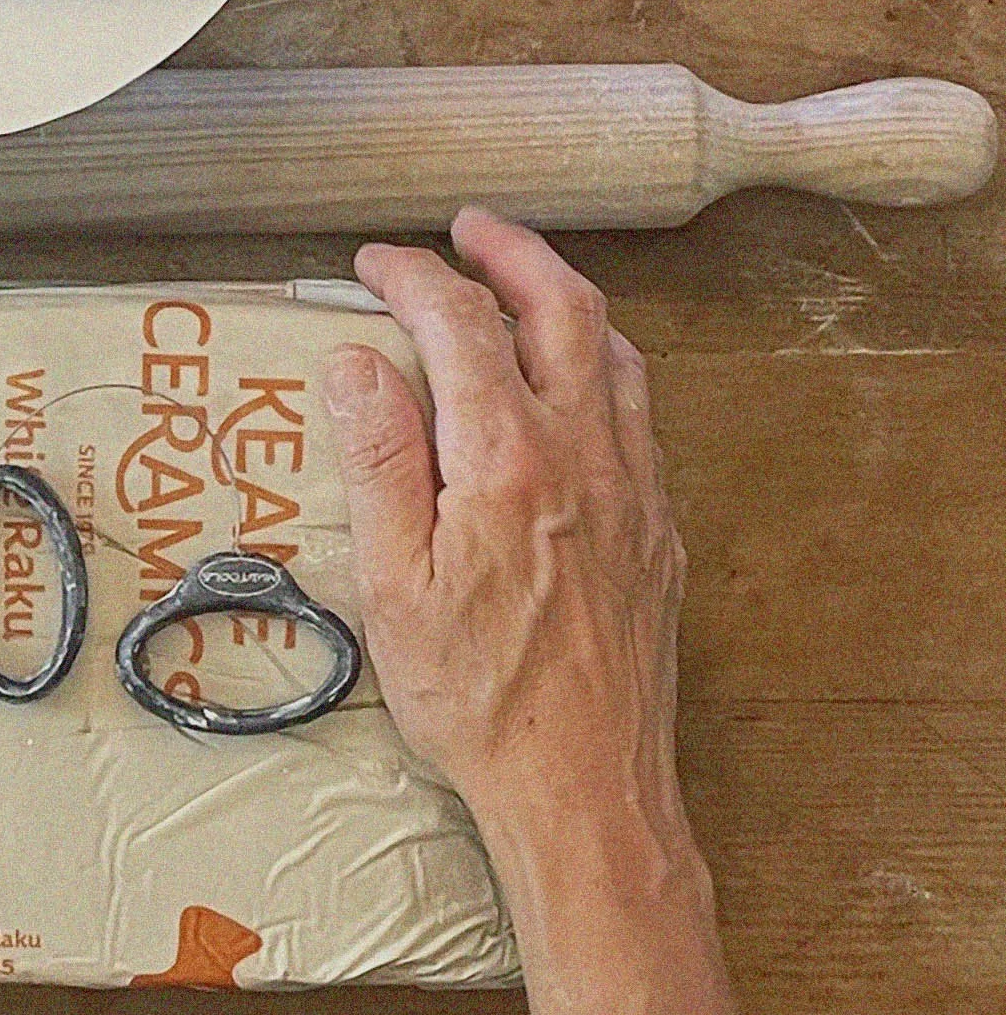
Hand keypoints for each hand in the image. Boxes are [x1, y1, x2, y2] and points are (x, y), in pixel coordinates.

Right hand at [323, 208, 687, 843]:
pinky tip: (576, 383)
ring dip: (566, 298)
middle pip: (560, 307)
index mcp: (505, 460)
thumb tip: (357, 362)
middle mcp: (583, 454)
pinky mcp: (657, 527)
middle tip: (467, 230)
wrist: (584, 785)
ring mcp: (632, 487)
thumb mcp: (391, 584)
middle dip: (510, 251)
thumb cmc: (478, 698)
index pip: (458, 324)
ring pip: (615, 351)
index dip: (412, 277)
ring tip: (523, 284)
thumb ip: (378, 459)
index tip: (376, 263)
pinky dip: (603, 363)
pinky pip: (639, 410)